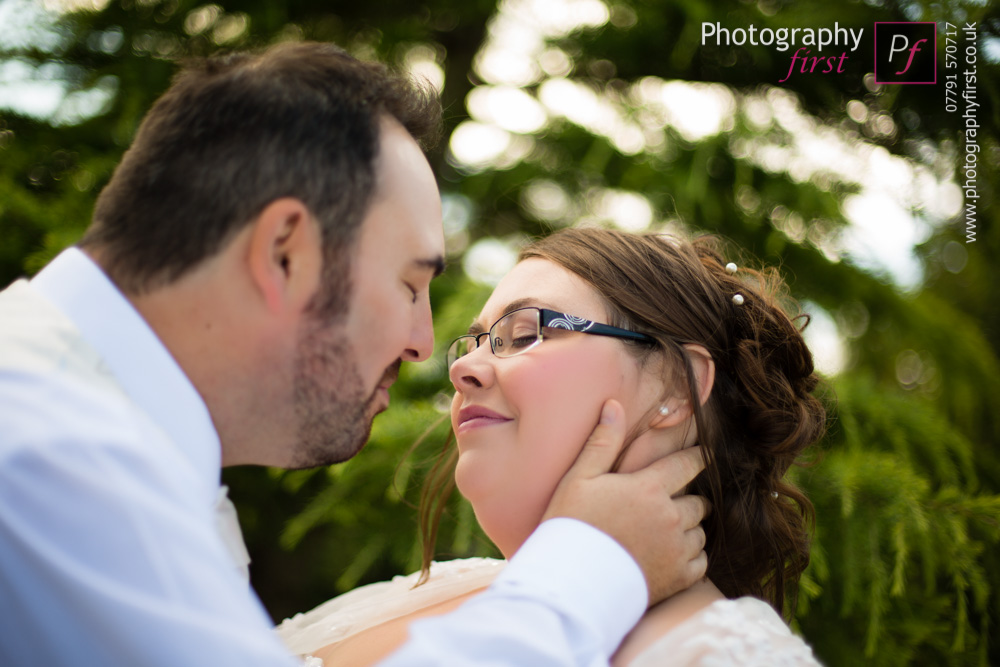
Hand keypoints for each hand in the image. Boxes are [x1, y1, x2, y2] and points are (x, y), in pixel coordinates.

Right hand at [542, 399, 709, 605]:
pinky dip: (692, 557)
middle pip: (699, 502)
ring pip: (700, 532)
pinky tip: (672, 556)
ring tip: (669, 531)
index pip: (688, 465)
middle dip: (690, 499)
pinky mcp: (679, 578)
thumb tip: (614, 405)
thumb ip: (602, 442)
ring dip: (690, 529)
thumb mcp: (579, 478)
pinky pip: (701, 561)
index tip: (702, 456)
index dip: (697, 458)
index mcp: (650, 488)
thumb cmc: (571, 524)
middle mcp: (671, 517)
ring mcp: (677, 549)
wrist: (572, 581)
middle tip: (673, 502)